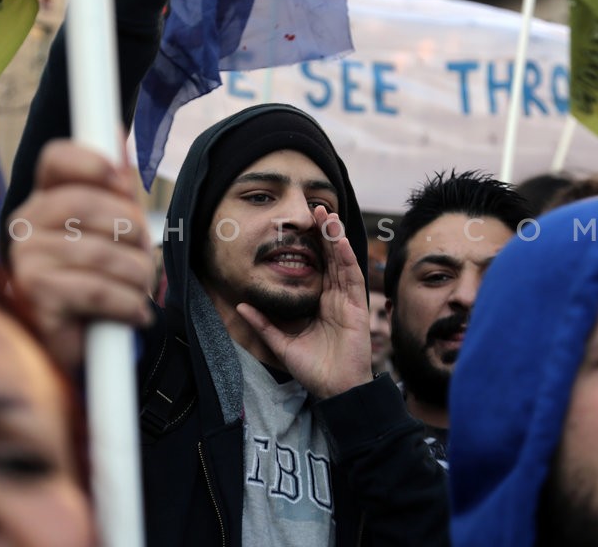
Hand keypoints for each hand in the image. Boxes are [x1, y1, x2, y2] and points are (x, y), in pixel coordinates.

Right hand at [9, 140, 154, 368]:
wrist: (81, 343)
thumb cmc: (96, 279)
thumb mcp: (112, 228)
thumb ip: (115, 185)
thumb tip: (114, 132)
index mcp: (43, 200)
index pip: (55, 158)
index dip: (90, 161)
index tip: (120, 180)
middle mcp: (25, 224)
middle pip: (85, 204)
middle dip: (131, 230)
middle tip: (142, 254)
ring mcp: (25, 260)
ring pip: (100, 253)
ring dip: (136, 274)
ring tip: (139, 289)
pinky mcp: (36, 296)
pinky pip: (97, 290)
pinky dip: (127, 303)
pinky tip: (133, 312)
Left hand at [237, 206, 373, 398]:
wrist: (335, 390)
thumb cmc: (313, 368)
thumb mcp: (281, 342)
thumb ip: (262, 324)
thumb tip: (240, 305)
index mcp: (319, 303)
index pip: (316, 267)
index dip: (310, 245)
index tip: (300, 224)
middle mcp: (334, 298)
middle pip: (330, 259)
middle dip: (324, 233)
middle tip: (316, 208)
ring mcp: (347, 301)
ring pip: (342, 263)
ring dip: (336, 239)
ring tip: (328, 216)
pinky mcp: (357, 308)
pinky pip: (352, 279)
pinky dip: (347, 259)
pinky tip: (341, 241)